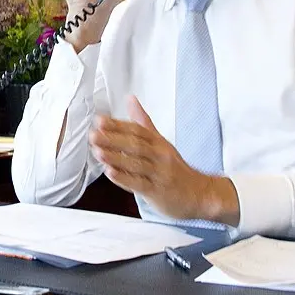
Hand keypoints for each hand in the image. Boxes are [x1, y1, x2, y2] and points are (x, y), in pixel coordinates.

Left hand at [88, 97, 237, 223]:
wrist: (200, 194)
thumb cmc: (176, 168)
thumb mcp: (161, 142)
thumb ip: (143, 122)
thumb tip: (130, 99)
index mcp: (159, 142)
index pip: (137, 130)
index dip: (118, 125)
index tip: (100, 120)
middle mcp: (160, 156)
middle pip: (135, 145)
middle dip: (113, 139)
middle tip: (94, 135)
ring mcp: (159, 174)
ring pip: (136, 164)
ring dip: (115, 158)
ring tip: (97, 152)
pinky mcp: (158, 192)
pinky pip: (140, 184)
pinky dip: (124, 179)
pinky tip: (110, 173)